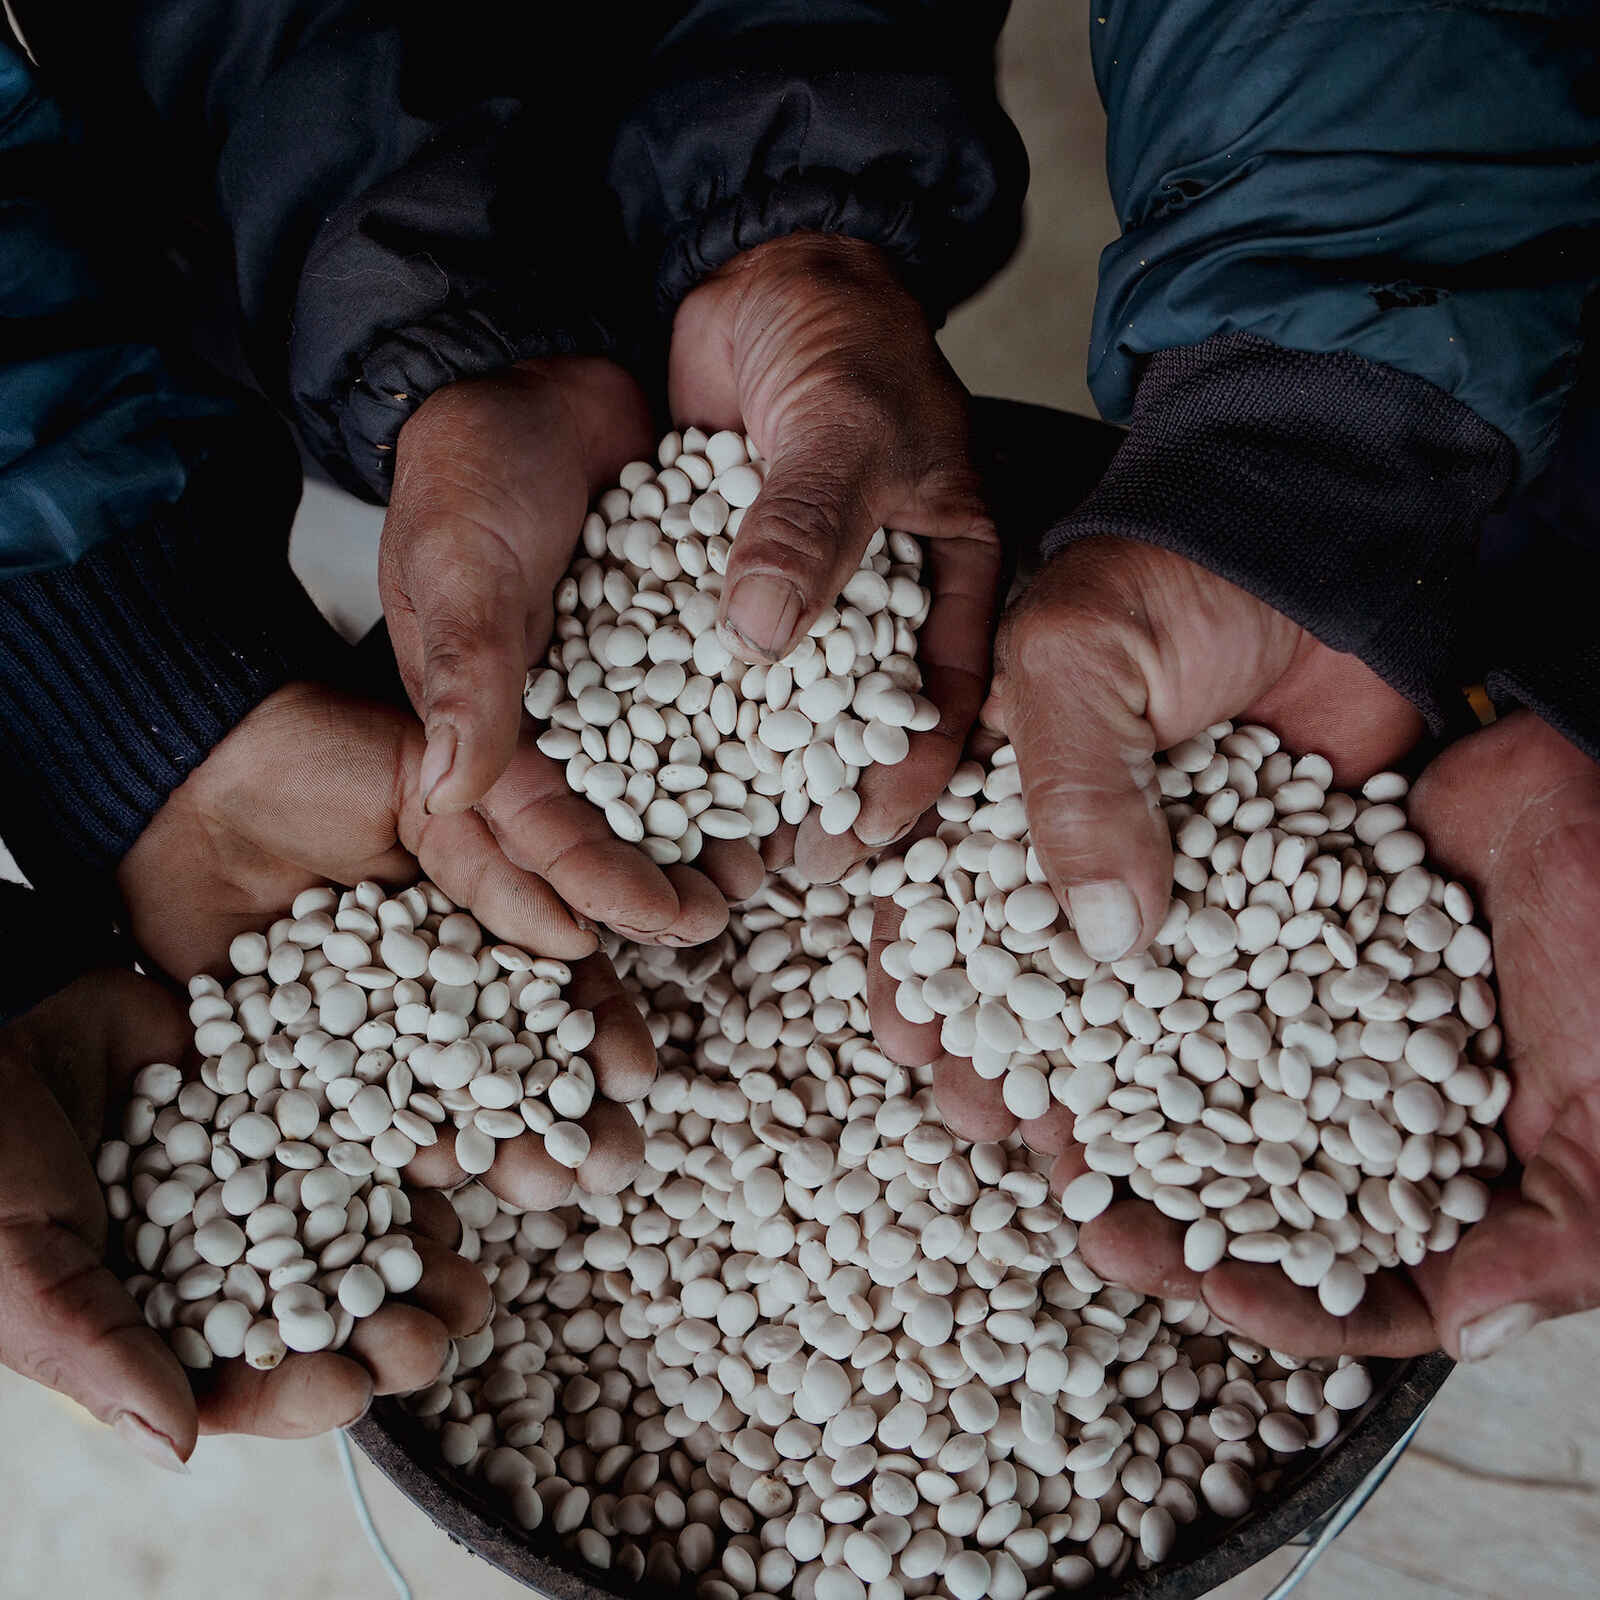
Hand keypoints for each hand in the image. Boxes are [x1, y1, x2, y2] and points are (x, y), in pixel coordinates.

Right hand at [0, 968, 489, 1463]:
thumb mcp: (20, 1262)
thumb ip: (97, 1348)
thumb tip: (183, 1445)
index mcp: (158, 1320)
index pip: (243, 1380)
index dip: (302, 1392)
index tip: (350, 1390)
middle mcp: (228, 1255)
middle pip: (325, 1311)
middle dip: (389, 1328)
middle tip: (442, 1329)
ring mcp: (265, 1177)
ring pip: (357, 1226)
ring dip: (416, 1250)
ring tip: (465, 1262)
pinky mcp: (288, 1100)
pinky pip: (356, 1128)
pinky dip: (400, 1149)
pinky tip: (442, 1164)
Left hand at [118, 682, 658, 1199]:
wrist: (192, 775)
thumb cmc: (329, 759)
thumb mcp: (440, 795)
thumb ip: (512, 860)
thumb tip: (582, 939)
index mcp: (493, 919)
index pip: (564, 987)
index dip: (603, 1033)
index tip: (634, 1078)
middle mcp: (441, 984)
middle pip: (519, 1063)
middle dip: (571, 1120)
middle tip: (609, 1167)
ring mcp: (373, 1026)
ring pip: (446, 1101)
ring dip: (500, 1148)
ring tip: (543, 1188)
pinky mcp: (297, 1052)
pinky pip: (351, 1109)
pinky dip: (391, 1143)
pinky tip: (436, 1173)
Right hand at [380, 358, 761, 938]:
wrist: (552, 376)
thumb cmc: (477, 461)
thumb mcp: (460, 558)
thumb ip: (462, 668)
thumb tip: (449, 790)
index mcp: (484, 715)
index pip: (538, 827)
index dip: (595, 884)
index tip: (664, 922)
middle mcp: (554, 714)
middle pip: (606, 826)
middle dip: (660, 880)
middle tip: (726, 913)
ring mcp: (620, 683)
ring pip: (667, 780)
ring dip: (713, 827)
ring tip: (772, 865)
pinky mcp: (677, 642)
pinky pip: (715, 710)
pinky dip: (750, 745)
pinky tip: (802, 772)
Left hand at [670, 234, 1000, 881]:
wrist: (765, 271)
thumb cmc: (844, 338)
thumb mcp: (848, 428)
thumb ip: (810, 527)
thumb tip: (757, 638)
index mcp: (950, 575)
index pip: (944, 698)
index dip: (912, 776)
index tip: (865, 837)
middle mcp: (876, 601)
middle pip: (858, 722)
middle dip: (824, 796)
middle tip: (782, 867)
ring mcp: (797, 595)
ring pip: (780, 700)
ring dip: (749, 764)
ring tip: (706, 832)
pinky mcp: (725, 580)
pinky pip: (707, 651)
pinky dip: (683, 698)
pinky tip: (644, 752)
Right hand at [872, 536, 1421, 1142]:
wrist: (1328, 546)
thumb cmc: (1177, 577)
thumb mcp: (1079, 659)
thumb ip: (1070, 788)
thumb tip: (1107, 943)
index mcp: (999, 778)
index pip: (935, 892)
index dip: (916, 971)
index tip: (907, 1045)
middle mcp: (1075, 836)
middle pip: (1020, 966)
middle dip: (997, 1048)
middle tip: (984, 1124)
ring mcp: (1167, 869)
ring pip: (1118, 997)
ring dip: (1094, 1075)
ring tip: (1074, 1150)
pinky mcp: (1257, 889)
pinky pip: (1228, 986)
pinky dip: (1210, 1054)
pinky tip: (1194, 1122)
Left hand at [1131, 710, 1599, 1360]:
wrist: (1574, 778)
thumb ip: (1557, 1234)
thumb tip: (1462, 1330)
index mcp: (1453, 1178)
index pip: (1370, 1281)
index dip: (1298, 1308)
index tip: (1219, 1301)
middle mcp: (1368, 1114)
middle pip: (1262, 1204)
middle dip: (1179, 1228)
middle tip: (1096, 1231)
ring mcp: (1315, 1032)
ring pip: (1211, 1101)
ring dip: (1139, 1126)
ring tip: (1062, 1136)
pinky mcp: (1276, 951)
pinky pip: (1197, 993)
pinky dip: (1142, 1015)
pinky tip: (1079, 1024)